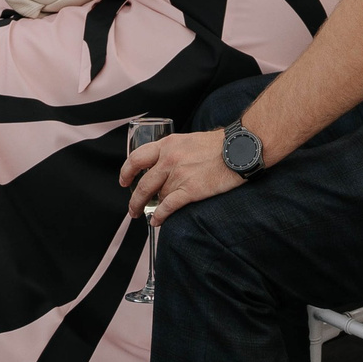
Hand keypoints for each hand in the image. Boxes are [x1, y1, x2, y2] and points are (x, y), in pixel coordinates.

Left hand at [122, 128, 242, 223]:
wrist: (239, 149)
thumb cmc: (218, 145)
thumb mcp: (188, 140)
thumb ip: (173, 152)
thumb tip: (163, 167)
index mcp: (167, 145)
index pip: (137, 159)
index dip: (126, 172)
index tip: (124, 181)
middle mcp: (169, 160)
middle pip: (143, 184)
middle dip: (135, 200)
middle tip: (133, 209)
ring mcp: (179, 175)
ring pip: (158, 197)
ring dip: (154, 208)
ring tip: (152, 215)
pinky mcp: (190, 190)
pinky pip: (168, 207)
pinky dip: (160, 216)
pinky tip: (157, 221)